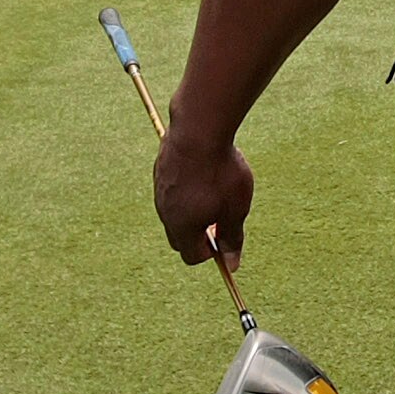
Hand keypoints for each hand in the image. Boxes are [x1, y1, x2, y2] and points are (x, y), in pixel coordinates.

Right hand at [153, 129, 253, 267]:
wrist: (199, 128)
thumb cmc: (221, 171)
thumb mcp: (235, 208)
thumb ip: (232, 238)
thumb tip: (232, 265)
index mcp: (182, 227)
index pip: (191, 256)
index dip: (211, 253)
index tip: (226, 236)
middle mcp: (164, 212)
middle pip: (180, 236)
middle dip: (199, 233)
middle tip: (220, 214)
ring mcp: (159, 190)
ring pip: (174, 211)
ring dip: (192, 209)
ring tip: (214, 188)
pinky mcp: (159, 169)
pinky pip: (171, 190)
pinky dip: (186, 189)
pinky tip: (203, 170)